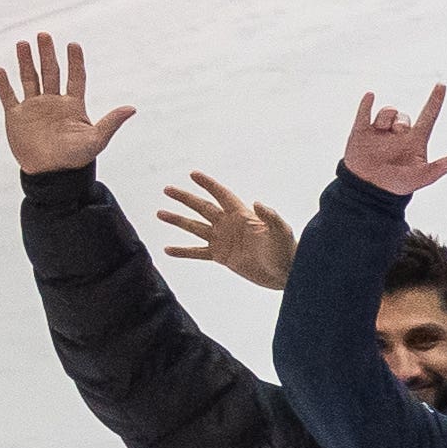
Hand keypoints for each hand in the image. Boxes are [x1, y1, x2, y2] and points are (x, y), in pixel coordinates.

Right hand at [0, 33, 126, 177]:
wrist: (51, 173)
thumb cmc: (76, 158)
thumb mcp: (96, 140)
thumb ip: (111, 122)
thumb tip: (132, 108)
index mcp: (73, 105)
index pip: (75, 77)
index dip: (75, 61)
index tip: (73, 44)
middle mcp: (53, 102)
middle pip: (50, 72)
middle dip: (47, 54)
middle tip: (44, 34)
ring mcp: (34, 108)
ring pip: (29, 79)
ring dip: (25, 61)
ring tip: (22, 43)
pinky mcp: (16, 116)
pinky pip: (8, 96)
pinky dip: (3, 84)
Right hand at [156, 172, 294, 286]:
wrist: (285, 273)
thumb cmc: (286, 250)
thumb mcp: (281, 231)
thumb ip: (270, 216)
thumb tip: (257, 202)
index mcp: (243, 215)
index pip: (222, 195)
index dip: (209, 184)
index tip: (193, 174)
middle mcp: (230, 224)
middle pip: (203, 208)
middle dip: (185, 198)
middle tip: (167, 189)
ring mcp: (224, 240)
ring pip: (195, 227)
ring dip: (178, 220)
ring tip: (160, 213)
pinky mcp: (221, 256)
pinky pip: (198, 252)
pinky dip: (183, 252)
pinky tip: (167, 250)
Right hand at [338, 87, 446, 196]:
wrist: (370, 190)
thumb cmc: (399, 184)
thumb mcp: (424, 175)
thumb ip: (445, 165)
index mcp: (415, 140)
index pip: (428, 116)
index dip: (435, 100)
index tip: (442, 85)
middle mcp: (398, 133)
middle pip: (404, 115)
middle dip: (403, 119)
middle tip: (400, 130)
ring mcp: (379, 131)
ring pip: (387, 111)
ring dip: (387, 116)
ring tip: (382, 129)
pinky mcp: (360, 132)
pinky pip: (363, 113)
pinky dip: (367, 104)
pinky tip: (371, 96)